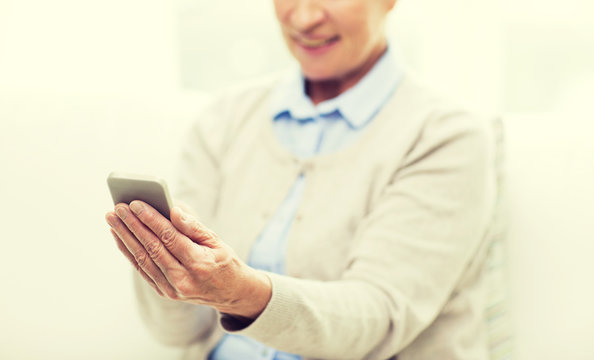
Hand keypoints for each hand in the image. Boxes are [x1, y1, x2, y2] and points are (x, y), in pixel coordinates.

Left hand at [105, 201, 270, 318]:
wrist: (230, 293)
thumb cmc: (224, 261)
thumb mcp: (217, 241)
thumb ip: (194, 227)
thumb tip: (173, 210)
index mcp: (200, 264)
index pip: (170, 237)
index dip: (151, 219)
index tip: (135, 203)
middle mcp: (183, 280)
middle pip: (152, 248)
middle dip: (132, 225)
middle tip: (118, 207)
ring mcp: (171, 289)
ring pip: (143, 259)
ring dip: (125, 237)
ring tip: (112, 219)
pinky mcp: (164, 292)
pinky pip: (142, 269)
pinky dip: (129, 251)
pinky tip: (120, 236)